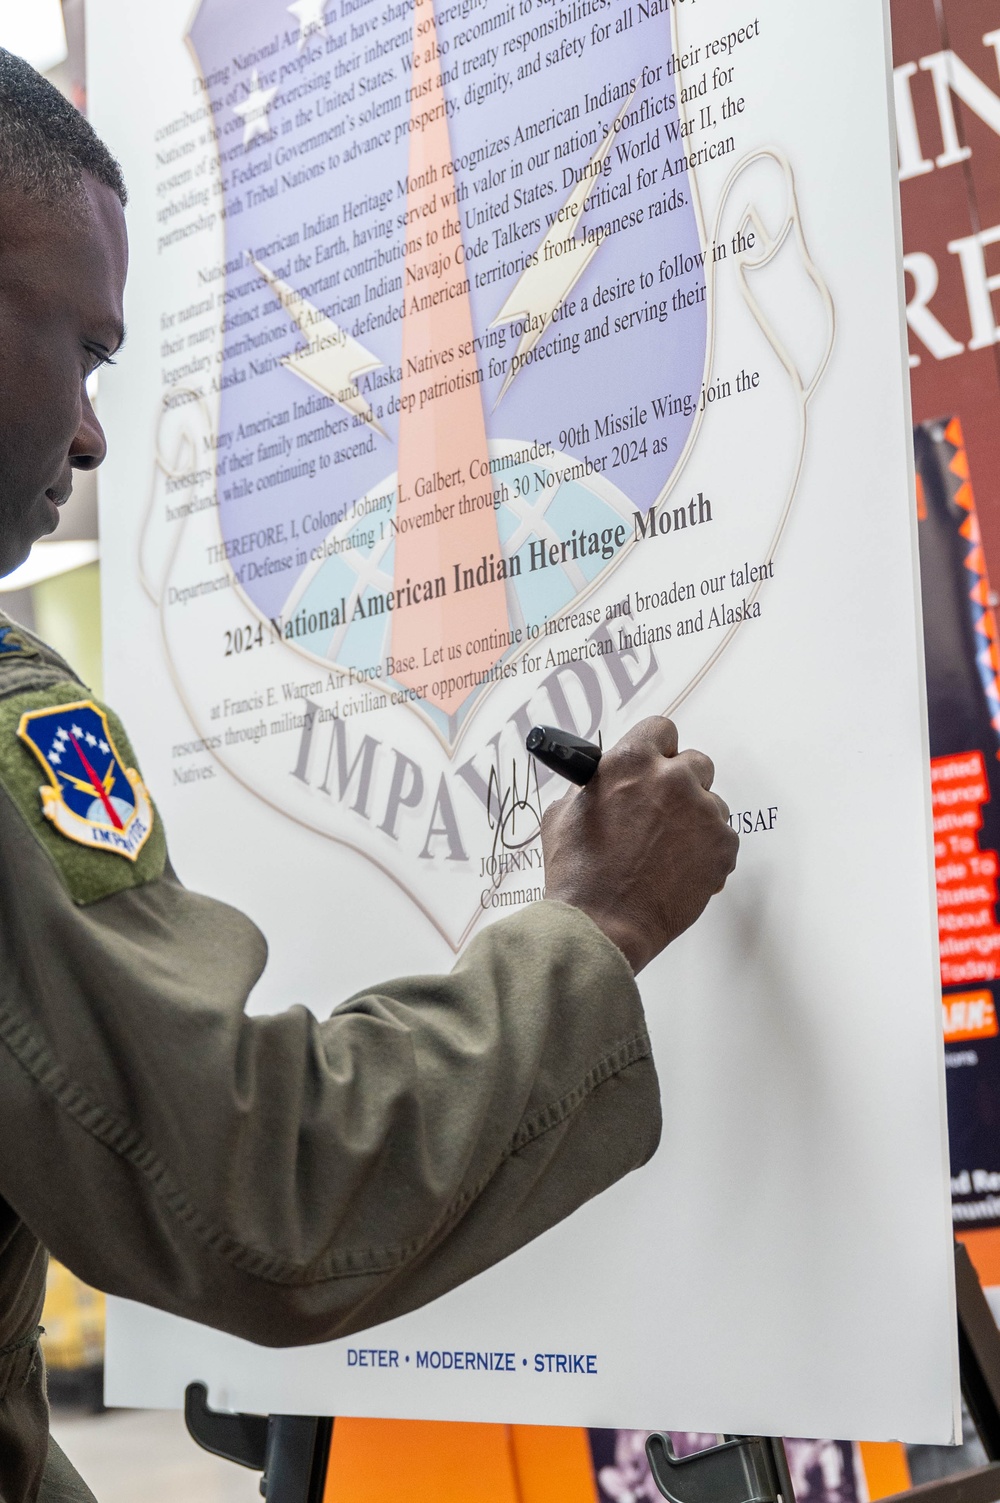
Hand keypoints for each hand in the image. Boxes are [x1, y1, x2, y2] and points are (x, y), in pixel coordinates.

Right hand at [541, 717, 738, 972]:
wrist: (602, 926)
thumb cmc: (579, 877)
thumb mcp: (563, 815)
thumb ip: (590, 787)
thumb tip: (602, 781)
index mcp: (629, 762)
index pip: (661, 729)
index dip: (656, 749)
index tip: (655, 762)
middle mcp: (671, 779)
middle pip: (694, 763)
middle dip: (680, 784)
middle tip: (662, 812)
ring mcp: (702, 812)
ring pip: (711, 803)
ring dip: (694, 821)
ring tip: (666, 852)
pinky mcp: (723, 846)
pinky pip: (723, 838)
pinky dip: (707, 852)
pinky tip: (679, 870)